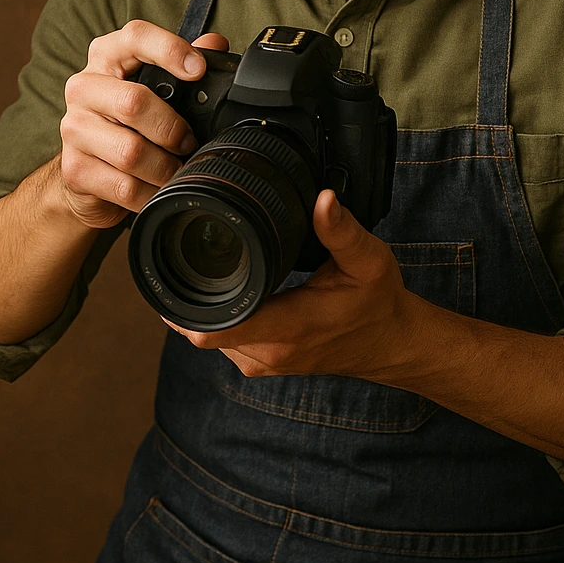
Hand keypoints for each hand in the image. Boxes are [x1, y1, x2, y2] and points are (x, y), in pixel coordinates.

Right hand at [59, 22, 228, 229]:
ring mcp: (74, 129)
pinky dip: (149, 193)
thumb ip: (181, 64)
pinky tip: (156, 189)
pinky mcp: (74, 169)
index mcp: (106, 58)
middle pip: (133, 102)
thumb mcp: (155, 88)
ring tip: (175, 169)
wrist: (89, 172)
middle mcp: (83, 88)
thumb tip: (216, 44)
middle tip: (189, 142)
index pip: (135, 37)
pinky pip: (123, 186)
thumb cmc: (128, 122)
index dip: (169, 50)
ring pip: (130, 152)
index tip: (198, 70)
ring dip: (164, 167)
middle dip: (172, 128)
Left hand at [166, 190, 420, 383]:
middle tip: (180, 254)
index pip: (212, 328)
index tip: (171, 269)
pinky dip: (217, 318)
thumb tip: (323, 199)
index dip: (181, 303)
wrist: (392, 344)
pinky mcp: (264, 364)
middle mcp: (269, 352)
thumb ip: (341, 230)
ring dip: (201, 307)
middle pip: (200, 330)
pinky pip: (225, 342)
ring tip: (198, 269)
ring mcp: (264, 362)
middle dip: (185, 296)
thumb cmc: (378, 302)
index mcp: (288, 327)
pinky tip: (222, 291)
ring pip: (209, 337)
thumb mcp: (367, 260)